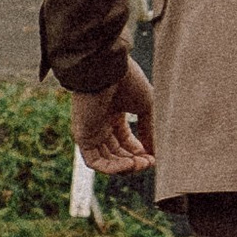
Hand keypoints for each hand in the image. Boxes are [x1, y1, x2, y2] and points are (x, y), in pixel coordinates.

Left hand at [72, 56, 154, 174]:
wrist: (107, 69)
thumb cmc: (127, 81)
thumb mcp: (145, 107)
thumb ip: (148, 130)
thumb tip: (154, 153)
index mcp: (113, 114)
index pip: (125, 142)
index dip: (140, 152)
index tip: (153, 157)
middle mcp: (100, 124)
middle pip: (117, 153)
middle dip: (134, 161)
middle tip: (149, 163)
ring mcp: (90, 131)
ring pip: (106, 160)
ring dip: (125, 167)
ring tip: (140, 164)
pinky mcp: (82, 136)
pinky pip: (94, 161)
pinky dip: (111, 167)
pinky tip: (128, 165)